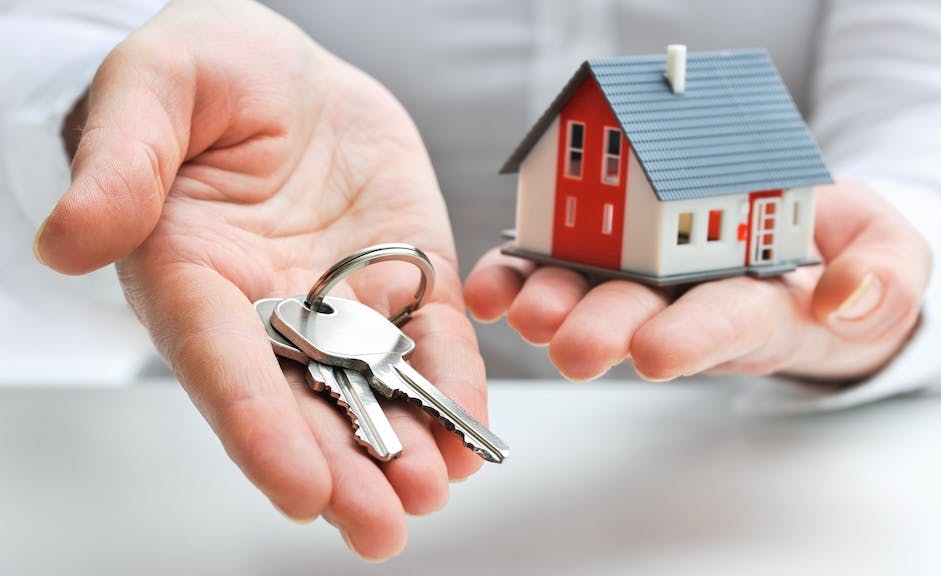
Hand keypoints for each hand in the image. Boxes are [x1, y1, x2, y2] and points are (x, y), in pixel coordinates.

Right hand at [35, 0, 485, 559]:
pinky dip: (451, 387)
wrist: (284, 70)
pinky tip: (470, 437)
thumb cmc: (206, 71)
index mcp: (193, 274)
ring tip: (434, 493)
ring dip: (403, 447)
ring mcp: (342, 300)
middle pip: (302, 402)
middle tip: (379, 525)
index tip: (297, 486)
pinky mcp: (403, 279)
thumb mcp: (153, 88)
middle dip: (341, 467)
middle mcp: (268, 308)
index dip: (258, 425)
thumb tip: (70, 242)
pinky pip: (431, 342)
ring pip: (370, 389)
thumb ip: (120, 161)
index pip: (224, 363)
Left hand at [465, 181, 930, 382]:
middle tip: (574, 347)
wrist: (802, 236)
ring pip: (594, 297)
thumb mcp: (891, 257)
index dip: (695, 337)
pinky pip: (558, 265)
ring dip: (555, 307)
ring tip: (523, 311)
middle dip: (608, 333)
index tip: (660, 353)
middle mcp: (693, 302)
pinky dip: (521, 275)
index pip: (730, 324)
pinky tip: (494, 286)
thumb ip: (884, 276)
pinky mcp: (610, 253)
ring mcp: (648, 279)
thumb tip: (848, 296)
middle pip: (647, 320)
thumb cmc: (843, 252)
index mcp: (761, 305)